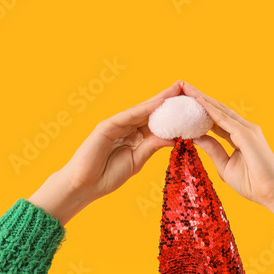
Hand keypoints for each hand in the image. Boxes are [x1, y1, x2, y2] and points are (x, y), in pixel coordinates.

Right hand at [30, 80, 183, 224]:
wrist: (84, 185)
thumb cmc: (107, 176)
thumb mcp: (137, 161)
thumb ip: (152, 147)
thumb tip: (174, 138)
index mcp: (133, 137)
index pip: (155, 122)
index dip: (171, 114)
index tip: (189, 106)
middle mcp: (125, 128)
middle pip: (150, 111)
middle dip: (167, 100)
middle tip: (185, 87)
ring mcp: (116, 125)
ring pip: (141, 110)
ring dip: (158, 100)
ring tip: (176, 90)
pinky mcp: (107, 126)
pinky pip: (128, 116)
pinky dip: (143, 109)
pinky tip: (158, 103)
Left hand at [179, 82, 273, 210]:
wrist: (272, 192)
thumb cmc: (252, 183)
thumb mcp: (225, 166)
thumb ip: (213, 150)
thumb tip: (196, 138)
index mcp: (240, 137)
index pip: (217, 120)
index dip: (201, 111)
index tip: (185, 104)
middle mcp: (245, 129)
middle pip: (218, 110)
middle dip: (200, 98)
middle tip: (183, 87)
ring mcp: (247, 130)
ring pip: (221, 111)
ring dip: (203, 99)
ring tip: (187, 88)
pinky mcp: (247, 135)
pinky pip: (225, 120)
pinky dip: (211, 110)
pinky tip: (199, 102)